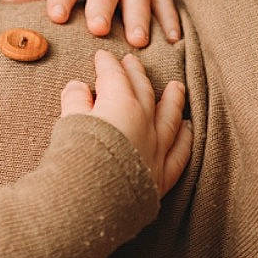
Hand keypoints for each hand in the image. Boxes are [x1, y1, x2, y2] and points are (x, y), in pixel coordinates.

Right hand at [60, 50, 190, 194]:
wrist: (91, 202)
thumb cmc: (76, 160)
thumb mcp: (69, 124)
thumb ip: (75, 102)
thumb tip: (78, 87)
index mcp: (121, 105)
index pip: (114, 76)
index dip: (107, 64)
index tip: (102, 56)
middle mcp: (145, 123)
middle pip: (143, 91)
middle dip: (136, 74)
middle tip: (133, 61)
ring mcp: (157, 149)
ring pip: (170, 118)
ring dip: (173, 100)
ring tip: (176, 87)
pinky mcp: (162, 175)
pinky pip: (180, 152)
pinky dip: (184, 138)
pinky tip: (187, 129)